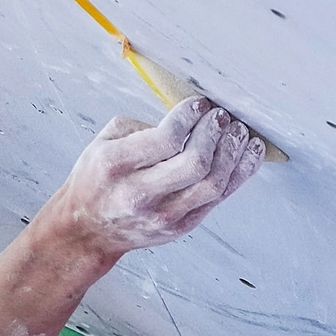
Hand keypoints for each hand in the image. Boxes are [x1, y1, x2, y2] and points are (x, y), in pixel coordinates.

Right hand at [39, 96, 264, 257]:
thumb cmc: (96, 180)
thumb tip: (188, 118)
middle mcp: (138, 195)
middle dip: (215, 133)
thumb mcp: (102, 143)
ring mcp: (162, 216)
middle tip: (220, 116)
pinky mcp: (180, 227)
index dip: (190, 117)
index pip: (166, 139)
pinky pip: (220, 198)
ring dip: (233, 152)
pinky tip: (248, 152)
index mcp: (115, 166)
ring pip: (213, 183)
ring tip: (237, 131)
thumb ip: (142, 127)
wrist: (88, 230)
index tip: (198, 105)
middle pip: (194, 164)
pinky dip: (240, 172)